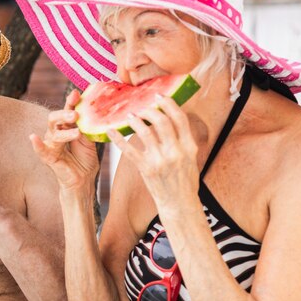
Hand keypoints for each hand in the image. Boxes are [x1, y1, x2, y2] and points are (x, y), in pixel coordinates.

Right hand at [30, 89, 99, 189]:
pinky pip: (41, 150)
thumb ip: (87, 127)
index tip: (76, 93)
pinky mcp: (49, 158)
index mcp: (66, 127)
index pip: (67, 112)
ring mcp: (51, 145)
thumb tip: (93, 110)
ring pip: (53, 133)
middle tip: (76, 114)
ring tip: (77, 132)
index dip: (70, 102)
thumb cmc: (85, 160)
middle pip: (55, 119)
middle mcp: (56, 133)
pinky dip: (37, 144)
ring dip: (64, 132)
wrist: (83, 181)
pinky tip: (32, 137)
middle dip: (64, 114)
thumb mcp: (89, 141)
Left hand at [106, 95, 199, 209]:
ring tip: (130, 115)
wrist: (179, 204)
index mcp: (189, 147)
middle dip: (151, 109)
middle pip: (162, 121)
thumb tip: (169, 120)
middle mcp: (176, 151)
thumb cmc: (184, 181)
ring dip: (136, 120)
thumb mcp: (191, 158)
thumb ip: (182, 140)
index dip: (169, 104)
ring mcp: (161, 160)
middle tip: (142, 105)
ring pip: (145, 132)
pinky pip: (129, 150)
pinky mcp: (146, 169)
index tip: (160, 96)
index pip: (180, 119)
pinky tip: (110, 131)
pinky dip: (118, 138)